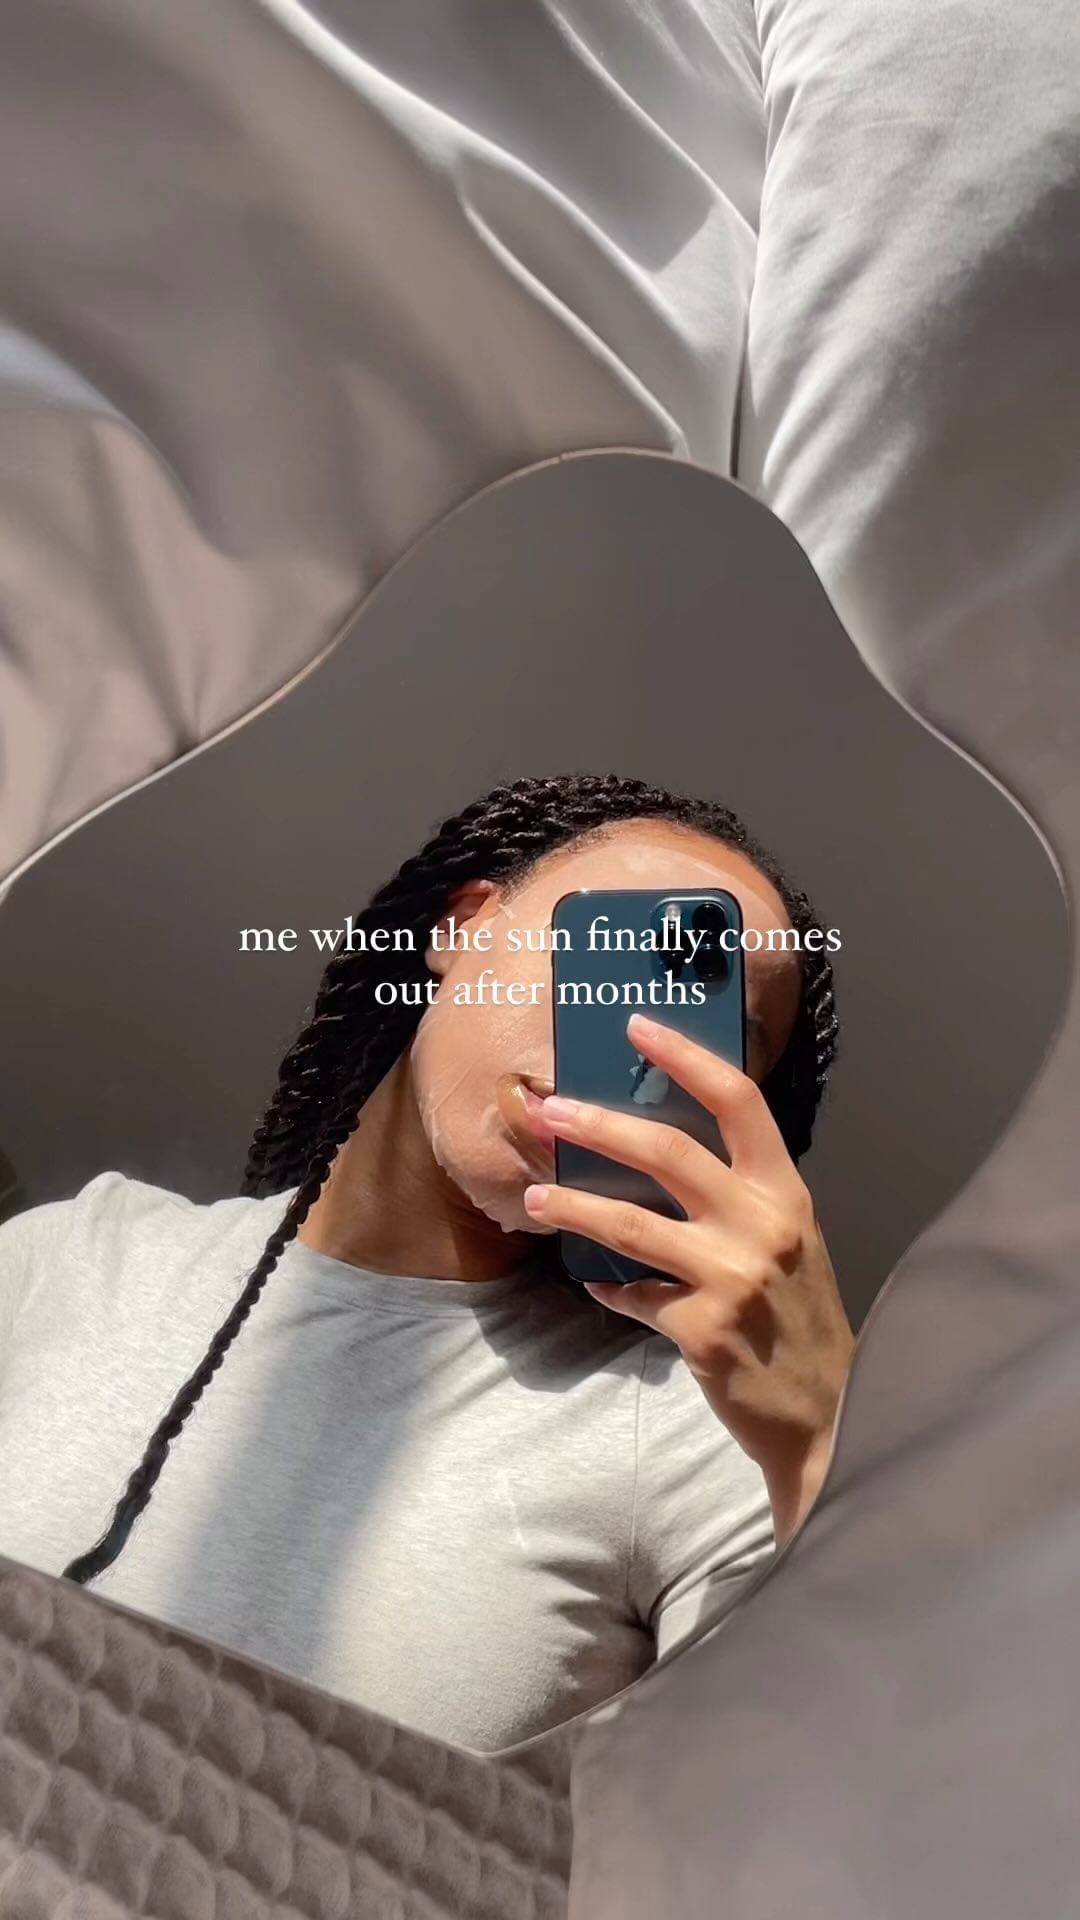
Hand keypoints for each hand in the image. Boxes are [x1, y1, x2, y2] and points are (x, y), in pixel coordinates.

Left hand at [523, 1013, 853, 1544]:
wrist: (825, 1413)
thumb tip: (656, 1151)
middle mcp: (763, 1224)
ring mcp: (732, 1276)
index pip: (739, 1101)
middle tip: (549, 1108)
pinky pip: (633, 1295)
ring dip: (574, 1203)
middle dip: (599, 1123)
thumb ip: (738, 1197)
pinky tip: (596, 1284)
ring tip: (535, 1193)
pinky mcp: (702, 1327)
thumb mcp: (786, 1241)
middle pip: (668, 1149)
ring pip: (631, 1222)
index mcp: (786, 1191)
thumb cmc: (798, 1319)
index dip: (686, 1056)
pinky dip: (609, 1288)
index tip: (638, 1027)